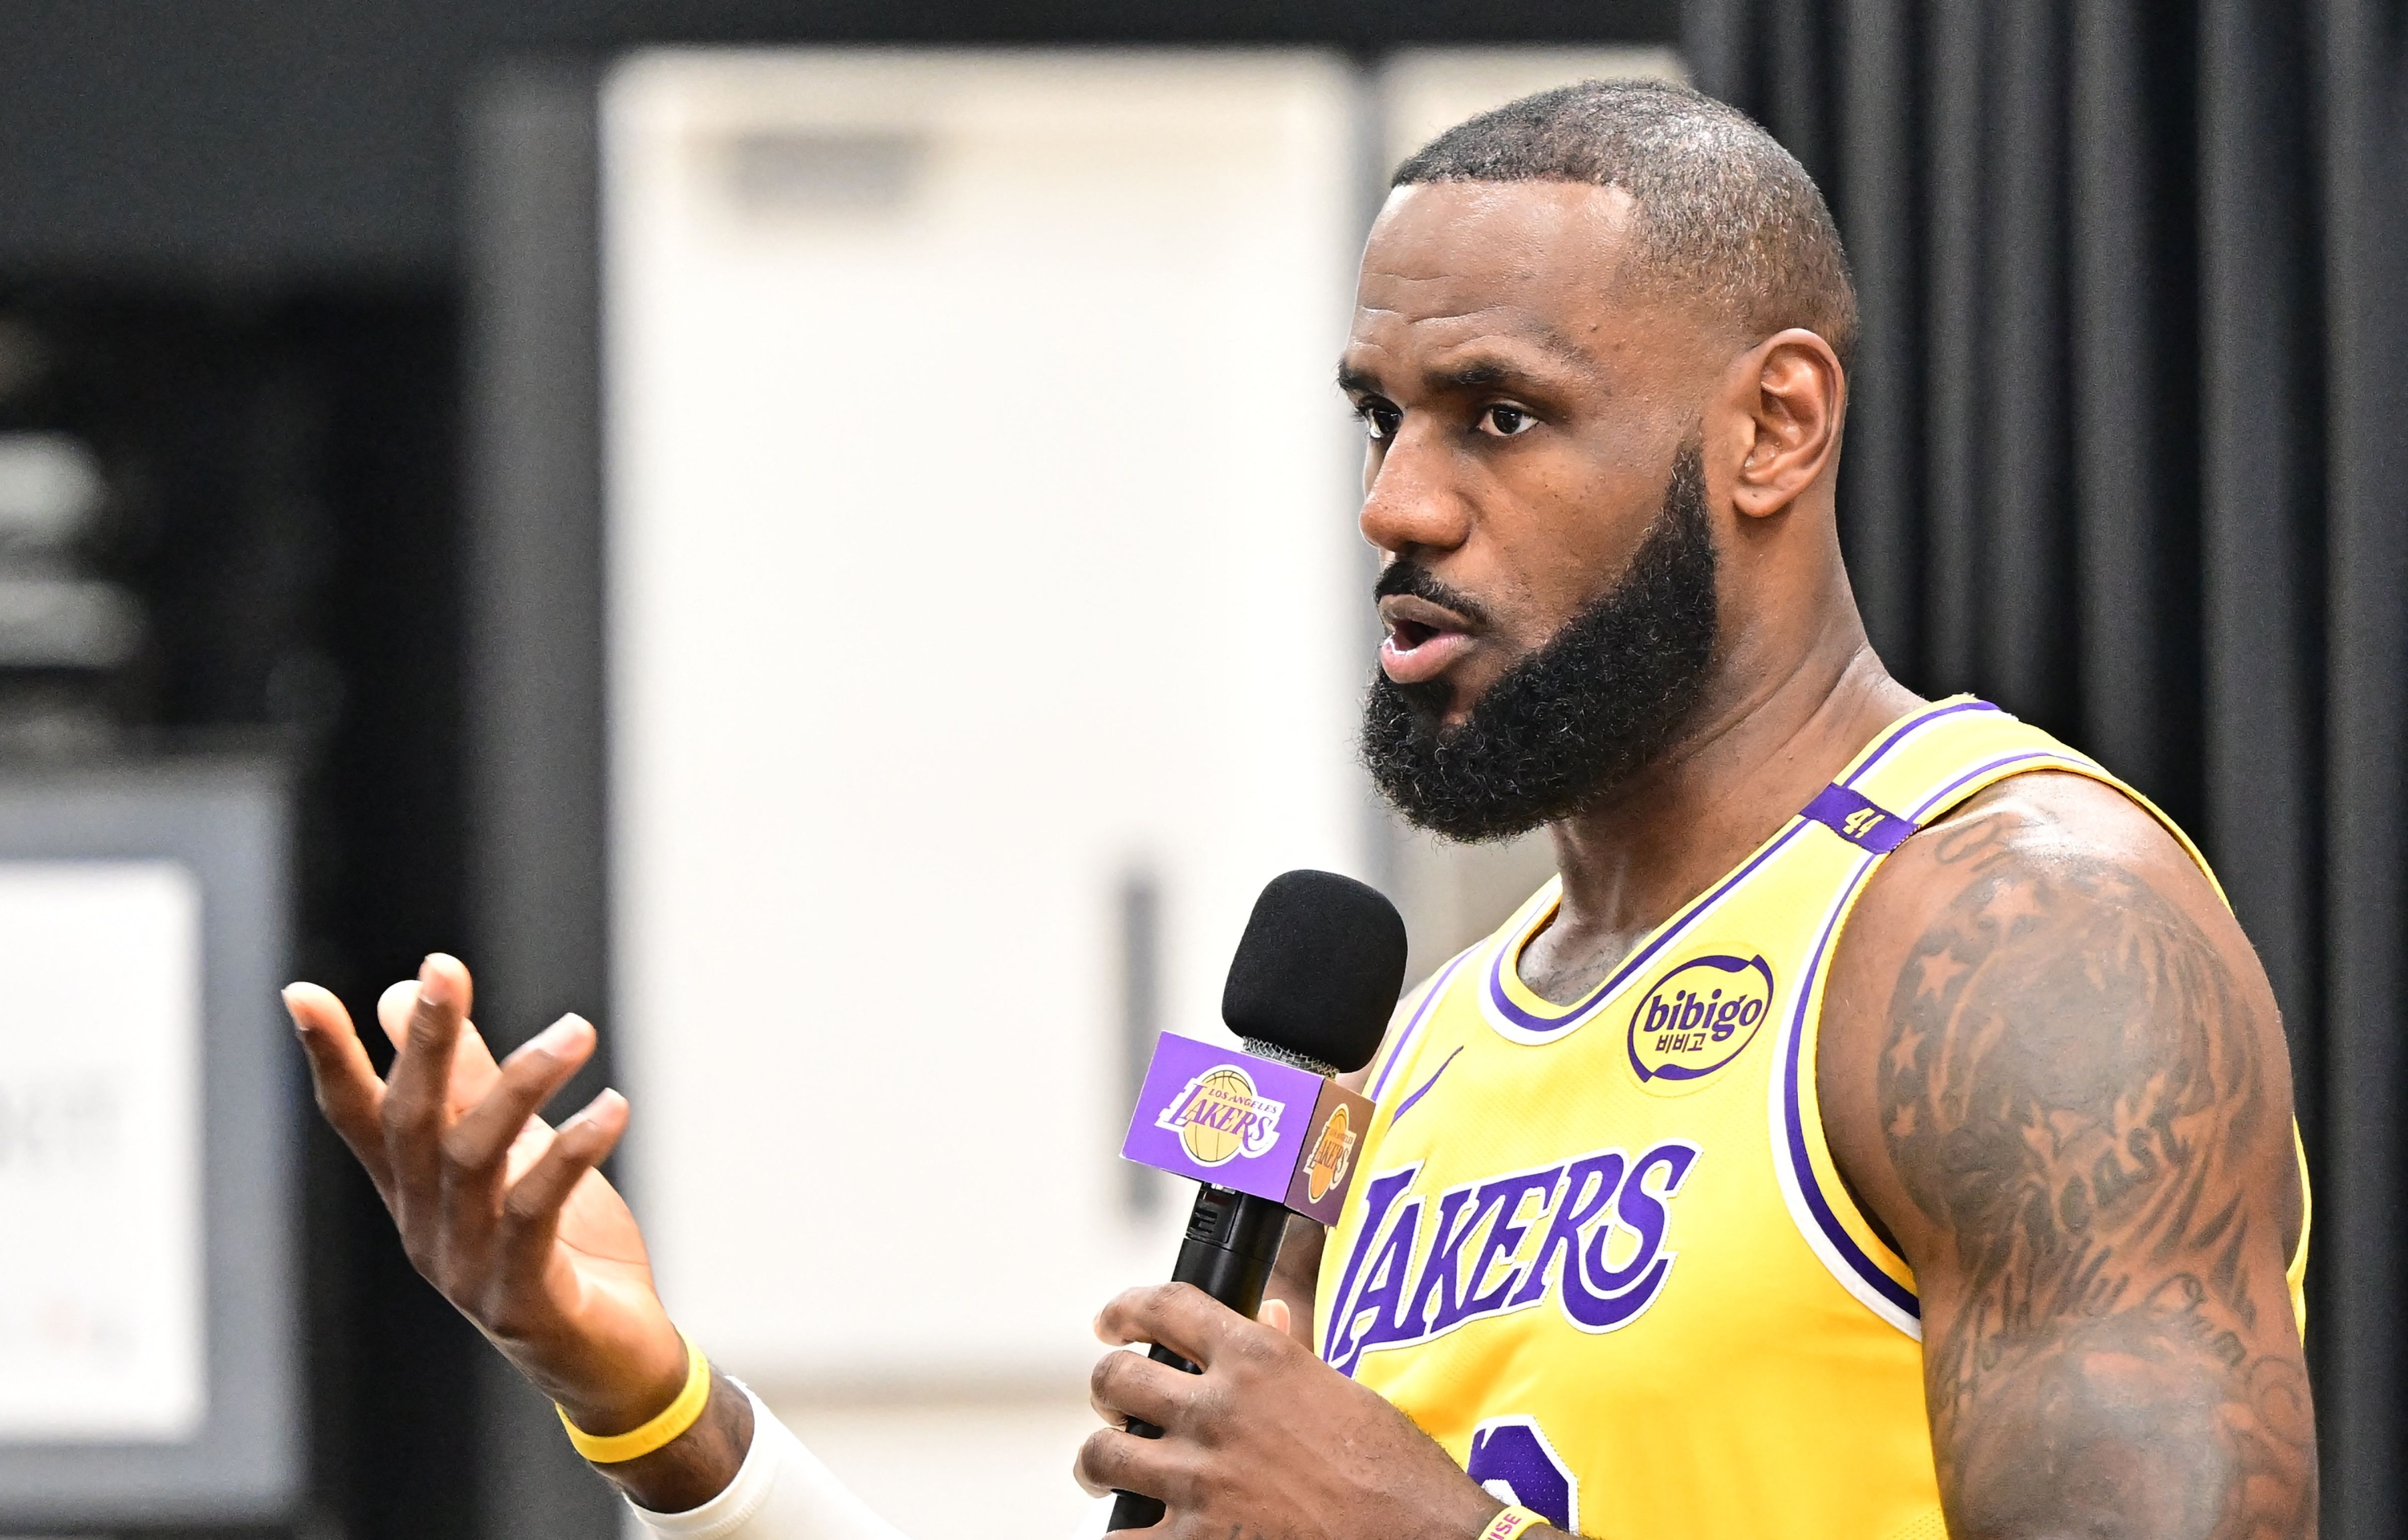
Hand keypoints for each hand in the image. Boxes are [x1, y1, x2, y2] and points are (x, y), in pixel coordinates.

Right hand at [285, 954, 684, 1433]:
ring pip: (475, 1159)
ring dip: (522, 1085)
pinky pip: (537, 1214)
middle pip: (412, 1123)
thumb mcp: (516, 1156)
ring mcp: (466, 1269)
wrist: (612, 1362)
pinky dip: (572, 1154)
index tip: (301, 992)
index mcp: (416, 1194)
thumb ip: (470, 1083)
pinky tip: (612, 1108)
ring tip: (577, 1029)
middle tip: (443, 967)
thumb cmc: (562, 1251)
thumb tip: (403, 995)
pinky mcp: (521, 1299)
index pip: (360, 1118)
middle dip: (425, 1043)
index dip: (331, 1057)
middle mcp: (425, 1228)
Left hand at [1075, 1284, 1502, 1539]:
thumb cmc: (1393, 1468)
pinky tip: (1134, 1531)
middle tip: (1115, 1404)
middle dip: (1108, 1390)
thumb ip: (1290, 1355)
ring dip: (1100, 1461)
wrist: (1418, 1537)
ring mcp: (1200, 1478)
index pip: (1163, 1307)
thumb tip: (1269, 1316)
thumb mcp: (1342, 1390)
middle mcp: (1217, 1409)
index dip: (1125, 1309)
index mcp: (1255, 1358)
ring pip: (1102, 1455)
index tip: (1112, 1323)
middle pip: (1116, 1378)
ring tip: (1108, 1469)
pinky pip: (1121, 1537)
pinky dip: (1122, 1535)